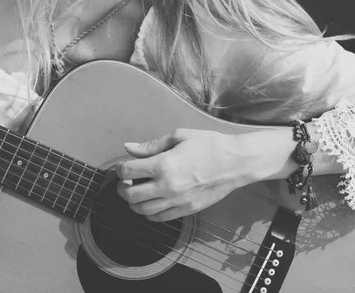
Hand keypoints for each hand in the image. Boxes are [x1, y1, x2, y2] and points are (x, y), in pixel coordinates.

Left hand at [116, 128, 249, 221]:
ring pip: (142, 211)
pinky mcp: (186, 211)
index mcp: (164, 164)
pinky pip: (159, 219)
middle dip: (122, 188)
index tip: (122, 166)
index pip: (128, 171)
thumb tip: (129, 147)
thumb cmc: (208, 145)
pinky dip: (149, 213)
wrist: (234, 162)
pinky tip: (151, 203)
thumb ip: (151, 145)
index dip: (119, 168)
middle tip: (125, 181)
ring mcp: (176, 201)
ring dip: (133, 203)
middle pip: (130, 195)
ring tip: (136, 192)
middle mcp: (167, 186)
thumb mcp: (179, 136)